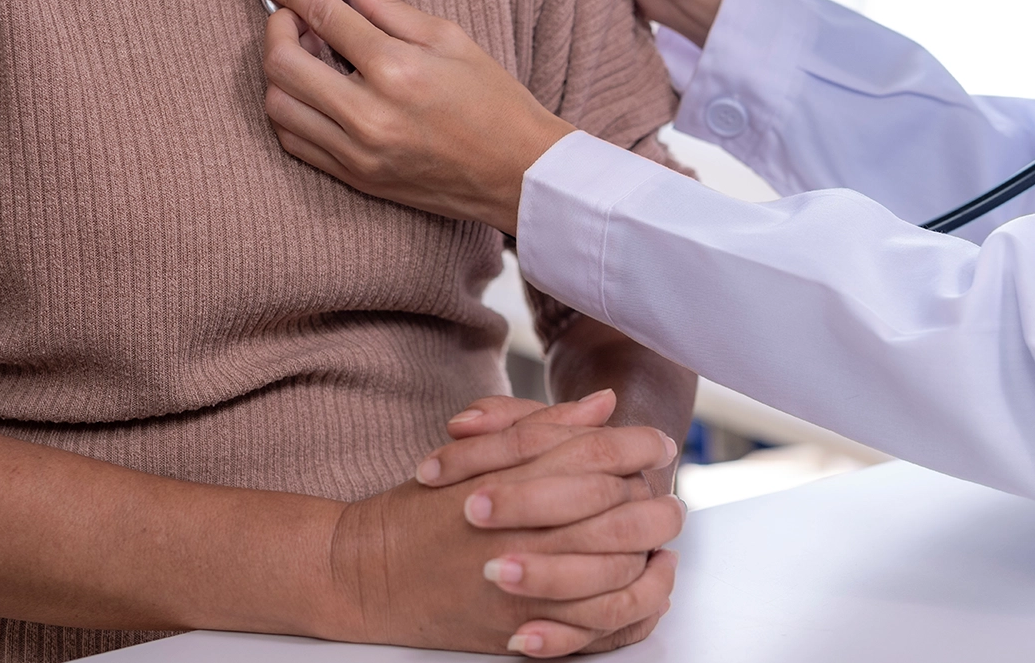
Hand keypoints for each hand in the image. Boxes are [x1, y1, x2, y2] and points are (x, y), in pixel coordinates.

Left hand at [251, 0, 575, 233]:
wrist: (519, 173)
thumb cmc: (495, 104)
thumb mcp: (450, 39)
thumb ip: (389, 6)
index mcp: (396, 70)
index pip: (322, 15)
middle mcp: (368, 115)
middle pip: (281, 62)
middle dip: (277, 28)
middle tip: (294, 17)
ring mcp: (358, 152)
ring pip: (278, 105)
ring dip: (279, 73)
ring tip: (308, 56)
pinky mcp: (356, 177)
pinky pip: (294, 141)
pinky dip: (290, 110)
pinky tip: (313, 92)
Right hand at [332, 420, 684, 656]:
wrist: (365, 573)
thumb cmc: (420, 509)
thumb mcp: (475, 454)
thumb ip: (544, 428)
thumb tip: (606, 404)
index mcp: (513, 482)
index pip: (599, 455)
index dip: (639, 445)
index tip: (658, 443)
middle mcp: (526, 534)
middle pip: (624, 515)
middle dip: (658, 505)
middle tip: (669, 497)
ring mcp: (529, 587)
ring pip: (622, 573)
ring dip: (654, 557)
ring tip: (663, 546)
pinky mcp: (527, 630)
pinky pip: (602, 628)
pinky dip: (635, 609)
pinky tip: (644, 588)